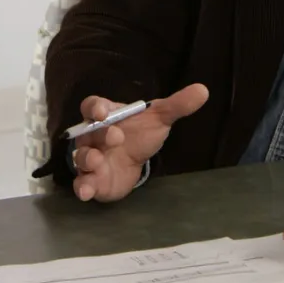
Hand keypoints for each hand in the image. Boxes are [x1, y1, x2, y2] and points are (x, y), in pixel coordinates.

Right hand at [70, 83, 207, 202]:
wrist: (135, 161)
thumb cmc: (140, 134)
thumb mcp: (159, 119)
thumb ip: (177, 105)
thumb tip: (203, 90)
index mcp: (105, 116)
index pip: (92, 105)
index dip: (95, 107)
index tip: (103, 111)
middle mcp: (92, 136)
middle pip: (87, 132)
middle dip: (99, 134)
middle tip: (117, 137)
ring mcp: (90, 159)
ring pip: (80, 157)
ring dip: (86, 159)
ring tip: (97, 161)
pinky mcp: (92, 180)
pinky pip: (81, 183)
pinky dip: (82, 187)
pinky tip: (86, 192)